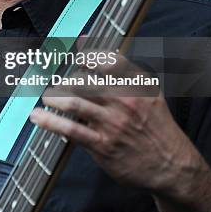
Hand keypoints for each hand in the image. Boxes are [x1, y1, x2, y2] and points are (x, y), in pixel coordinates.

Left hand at [30, 55, 201, 197]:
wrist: (172, 166)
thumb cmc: (156, 126)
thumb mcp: (149, 93)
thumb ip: (123, 70)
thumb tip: (90, 45)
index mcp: (138, 85)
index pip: (108, 61)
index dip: (88, 54)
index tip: (77, 52)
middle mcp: (125, 101)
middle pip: (85, 81)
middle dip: (67, 80)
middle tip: (59, 83)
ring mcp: (113, 124)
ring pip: (75, 103)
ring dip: (55, 98)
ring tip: (47, 97)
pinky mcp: (103, 145)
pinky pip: (71, 130)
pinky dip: (51, 121)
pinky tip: (38, 117)